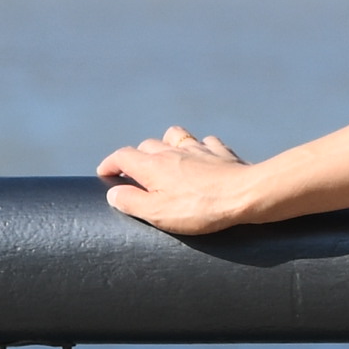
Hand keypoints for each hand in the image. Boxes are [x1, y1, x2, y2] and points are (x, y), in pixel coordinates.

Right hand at [98, 125, 260, 236]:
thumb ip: (131, 202)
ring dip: (167, 144)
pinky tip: (203, 158)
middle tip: (136, 175)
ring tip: (167, 159)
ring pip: (175, 135)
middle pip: (146, 145)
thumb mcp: (158, 213)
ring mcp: (198, 148)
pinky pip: (206, 142)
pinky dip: (200, 148)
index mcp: (152, 165)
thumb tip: (113, 193)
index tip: (103, 173)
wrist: (245, 195)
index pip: (122, 156)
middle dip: (137, 157)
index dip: (110, 164)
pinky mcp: (220, 152)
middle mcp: (172, 151)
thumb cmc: (199, 209)